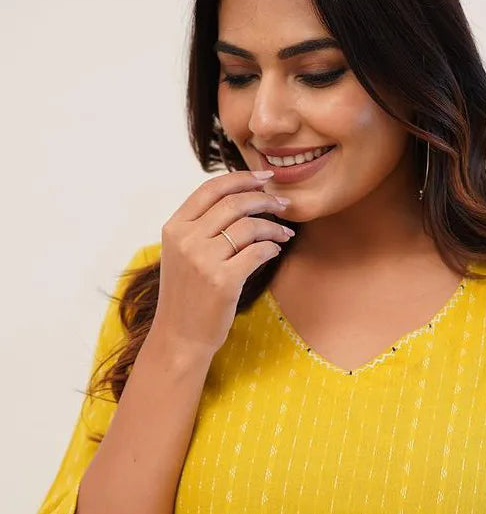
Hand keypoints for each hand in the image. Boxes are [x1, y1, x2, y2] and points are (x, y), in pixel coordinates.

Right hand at [152, 170, 294, 356]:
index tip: (265, 178)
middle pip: (234, 203)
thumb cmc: (187, 294)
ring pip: (249, 226)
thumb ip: (200, 226)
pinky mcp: (222, 281)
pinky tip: (275, 250)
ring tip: (284, 234)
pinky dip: (272, 247)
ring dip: (273, 227)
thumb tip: (239, 198)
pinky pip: (258, 252)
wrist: (180, 336)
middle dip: (264, 199)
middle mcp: (185, 240)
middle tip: (283, 204)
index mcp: (174, 227)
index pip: (210, 188)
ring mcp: (202, 260)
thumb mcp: (182, 254)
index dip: (242, 178)